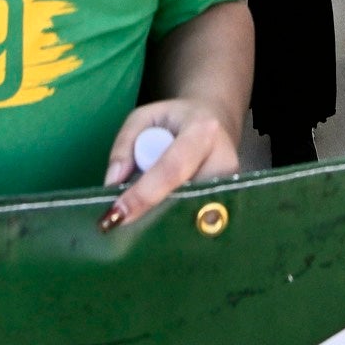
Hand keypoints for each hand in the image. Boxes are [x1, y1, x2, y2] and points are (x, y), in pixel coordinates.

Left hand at [100, 98, 238, 229]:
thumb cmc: (175, 120)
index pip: (171, 169)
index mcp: (202, 132)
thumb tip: (112, 185)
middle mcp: (225, 161)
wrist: (215, 122)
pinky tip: (162, 224)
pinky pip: (201, 224)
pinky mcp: (232, 205)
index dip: (143, 193)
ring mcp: (232, 188)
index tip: (117, 214)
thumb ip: (124, 146)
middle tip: (124, 226)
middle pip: (186, 199)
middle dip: (153, 217)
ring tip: (142, 225)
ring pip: (195, 217)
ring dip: (165, 225)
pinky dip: (177, 227)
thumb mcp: (144, 118)